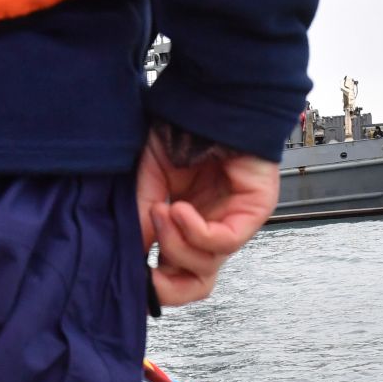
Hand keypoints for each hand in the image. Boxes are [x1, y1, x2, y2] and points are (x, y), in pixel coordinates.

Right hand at [136, 123, 279, 305]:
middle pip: (197, 285)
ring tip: (161, 212)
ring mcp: (233, 222)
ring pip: (205, 266)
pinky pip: (224, 242)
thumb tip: (129, 262)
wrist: (207, 96)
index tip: (131, 276)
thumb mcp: (147, 181)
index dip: (155, 285)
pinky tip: (179, 209)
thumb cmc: (181, 129)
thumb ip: (141, 223)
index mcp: (187, 225)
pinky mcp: (253, 211)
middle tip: (144, 269)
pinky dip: (195, 231)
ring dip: (174, 243)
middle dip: (167, 285)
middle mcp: (211, 228)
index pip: (176, 276)